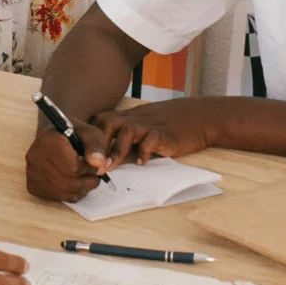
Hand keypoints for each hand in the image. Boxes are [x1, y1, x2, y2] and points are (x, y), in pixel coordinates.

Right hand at [24, 120, 108, 202]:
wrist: (53, 136)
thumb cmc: (74, 134)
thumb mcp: (88, 133)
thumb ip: (96, 147)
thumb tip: (100, 166)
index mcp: (47, 142)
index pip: (73, 168)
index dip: (90, 170)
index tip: (97, 165)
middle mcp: (34, 158)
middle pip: (69, 184)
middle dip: (88, 182)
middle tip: (95, 175)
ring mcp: (31, 174)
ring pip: (64, 193)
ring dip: (82, 189)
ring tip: (87, 178)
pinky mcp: (32, 186)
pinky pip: (58, 198)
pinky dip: (71, 194)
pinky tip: (74, 182)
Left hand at [93, 98, 210, 168]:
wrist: (201, 118)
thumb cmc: (169, 127)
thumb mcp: (143, 131)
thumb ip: (125, 143)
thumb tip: (103, 163)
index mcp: (127, 117)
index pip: (99, 122)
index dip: (90, 139)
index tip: (84, 157)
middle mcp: (136, 118)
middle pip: (106, 123)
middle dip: (97, 145)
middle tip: (94, 165)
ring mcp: (150, 124)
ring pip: (125, 129)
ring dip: (115, 150)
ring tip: (110, 167)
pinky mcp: (165, 133)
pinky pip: (150, 139)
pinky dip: (143, 151)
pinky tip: (141, 162)